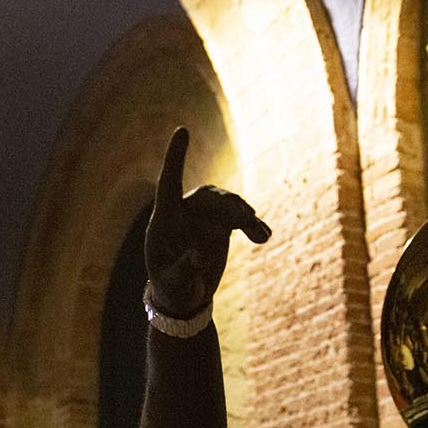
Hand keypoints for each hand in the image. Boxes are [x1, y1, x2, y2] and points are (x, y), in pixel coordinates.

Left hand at [145, 128, 270, 316]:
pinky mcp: (221, 226)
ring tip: (261, 234)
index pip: (167, 182)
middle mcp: (184, 212)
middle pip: (207, 195)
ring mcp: (204, 217)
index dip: (175, 157)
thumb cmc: (171, 289)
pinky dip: (253, 225)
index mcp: (163, 220)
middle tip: (246, 217)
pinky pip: (240, 218)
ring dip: (245, 215)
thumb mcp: (174, 284)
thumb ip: (184, 270)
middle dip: (227, 203)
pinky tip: (264, 237)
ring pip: (227, 204)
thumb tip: (198, 256)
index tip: (182, 130)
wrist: (184, 297)